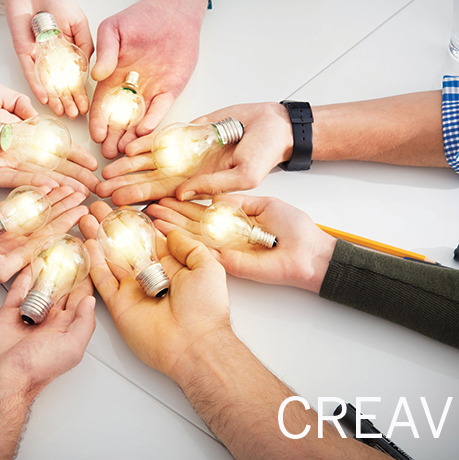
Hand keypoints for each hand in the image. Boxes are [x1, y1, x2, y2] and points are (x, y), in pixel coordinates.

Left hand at [0, 0, 92, 118]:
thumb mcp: (79, 22)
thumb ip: (85, 44)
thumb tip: (89, 69)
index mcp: (70, 48)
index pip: (77, 75)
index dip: (82, 91)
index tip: (87, 106)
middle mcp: (54, 55)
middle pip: (62, 83)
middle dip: (69, 99)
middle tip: (75, 115)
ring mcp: (39, 55)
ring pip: (47, 81)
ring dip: (54, 97)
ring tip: (61, 112)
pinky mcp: (24, 52)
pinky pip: (30, 71)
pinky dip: (37, 84)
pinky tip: (44, 98)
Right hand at [0, 267, 94, 459]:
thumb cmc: (34, 370)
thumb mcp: (70, 347)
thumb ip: (83, 323)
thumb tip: (90, 301)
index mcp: (67, 330)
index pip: (80, 300)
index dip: (86, 280)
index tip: (90, 259)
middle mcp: (50, 322)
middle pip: (62, 290)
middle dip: (67, 271)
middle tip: (72, 248)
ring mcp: (29, 317)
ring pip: (40, 288)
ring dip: (46, 271)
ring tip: (52, 249)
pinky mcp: (8, 314)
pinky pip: (18, 291)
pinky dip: (24, 277)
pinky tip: (29, 263)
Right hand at [78, 201, 229, 376]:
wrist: (195, 344)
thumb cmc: (206, 309)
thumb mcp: (207, 266)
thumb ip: (187, 245)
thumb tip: (170, 231)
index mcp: (171, 265)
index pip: (148, 237)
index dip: (134, 221)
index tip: (121, 205)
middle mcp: (150, 276)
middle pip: (125, 245)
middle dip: (110, 226)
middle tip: (97, 207)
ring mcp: (134, 290)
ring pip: (111, 259)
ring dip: (98, 238)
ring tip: (86, 218)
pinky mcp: (120, 305)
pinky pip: (104, 281)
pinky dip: (95, 263)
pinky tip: (88, 244)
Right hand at [89, 0, 206, 158]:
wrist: (173, 12)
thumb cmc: (141, 16)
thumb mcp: (114, 28)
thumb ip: (105, 50)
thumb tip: (96, 75)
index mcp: (113, 75)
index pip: (102, 103)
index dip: (98, 120)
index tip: (95, 134)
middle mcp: (130, 87)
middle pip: (119, 117)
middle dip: (113, 136)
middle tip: (108, 154)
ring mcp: (151, 90)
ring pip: (138, 118)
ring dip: (131, 135)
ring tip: (124, 151)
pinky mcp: (170, 90)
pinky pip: (160, 108)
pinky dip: (153, 120)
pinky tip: (145, 131)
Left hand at [96, 102, 291, 204]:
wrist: (272, 124)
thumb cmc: (265, 152)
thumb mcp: (244, 174)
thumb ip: (214, 185)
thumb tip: (182, 193)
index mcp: (200, 186)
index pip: (164, 196)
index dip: (140, 199)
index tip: (117, 203)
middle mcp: (188, 172)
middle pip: (150, 180)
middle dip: (125, 185)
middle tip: (99, 191)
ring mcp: (186, 152)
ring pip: (151, 161)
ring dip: (128, 166)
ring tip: (105, 172)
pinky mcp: (188, 132)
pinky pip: (161, 139)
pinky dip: (144, 142)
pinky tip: (126, 147)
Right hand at [144, 194, 336, 292]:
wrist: (309, 253)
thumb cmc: (294, 230)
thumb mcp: (263, 205)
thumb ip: (237, 202)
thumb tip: (215, 196)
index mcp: (233, 221)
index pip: (202, 211)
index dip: (183, 203)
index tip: (165, 195)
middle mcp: (226, 237)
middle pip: (191, 224)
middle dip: (170, 215)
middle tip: (149, 206)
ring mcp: (225, 251)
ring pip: (191, 237)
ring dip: (170, 227)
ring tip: (151, 216)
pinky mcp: (228, 263)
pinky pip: (202, 251)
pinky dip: (183, 243)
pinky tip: (166, 234)